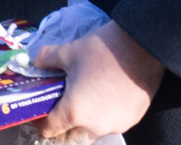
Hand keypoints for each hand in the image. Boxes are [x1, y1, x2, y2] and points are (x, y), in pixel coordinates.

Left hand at [30, 21, 162, 143]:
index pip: (50, 130)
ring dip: (86, 117)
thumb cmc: (103, 51)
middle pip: (72, 133)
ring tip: (85, 92)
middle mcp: (96, 126)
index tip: (39, 108)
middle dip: (64, 120)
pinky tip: (104, 92)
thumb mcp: (68, 51)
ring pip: (93, 129)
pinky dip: (104, 112)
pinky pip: (111, 122)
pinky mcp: (133, 119)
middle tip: (62, 99)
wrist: (143, 46)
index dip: (40, 120)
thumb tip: (36, 62)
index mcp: (75, 113)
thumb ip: (46, 59)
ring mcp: (117, 125)